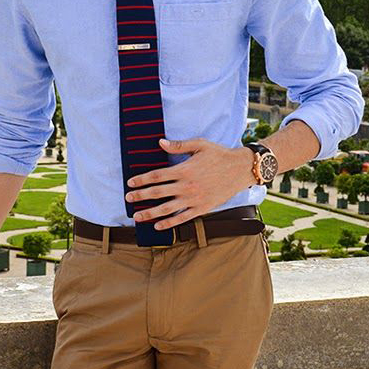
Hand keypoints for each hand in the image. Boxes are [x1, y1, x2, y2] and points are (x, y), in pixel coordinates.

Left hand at [124, 136, 253, 227]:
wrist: (240, 169)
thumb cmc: (219, 155)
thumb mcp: (200, 144)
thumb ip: (179, 145)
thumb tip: (160, 142)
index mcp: (184, 169)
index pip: (157, 175)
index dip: (141, 179)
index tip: (130, 183)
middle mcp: (187, 186)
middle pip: (158, 192)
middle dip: (140, 196)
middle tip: (127, 199)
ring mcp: (194, 199)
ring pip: (167, 208)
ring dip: (150, 213)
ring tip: (137, 216)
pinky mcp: (202, 208)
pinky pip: (182, 218)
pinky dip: (169, 223)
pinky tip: (157, 226)